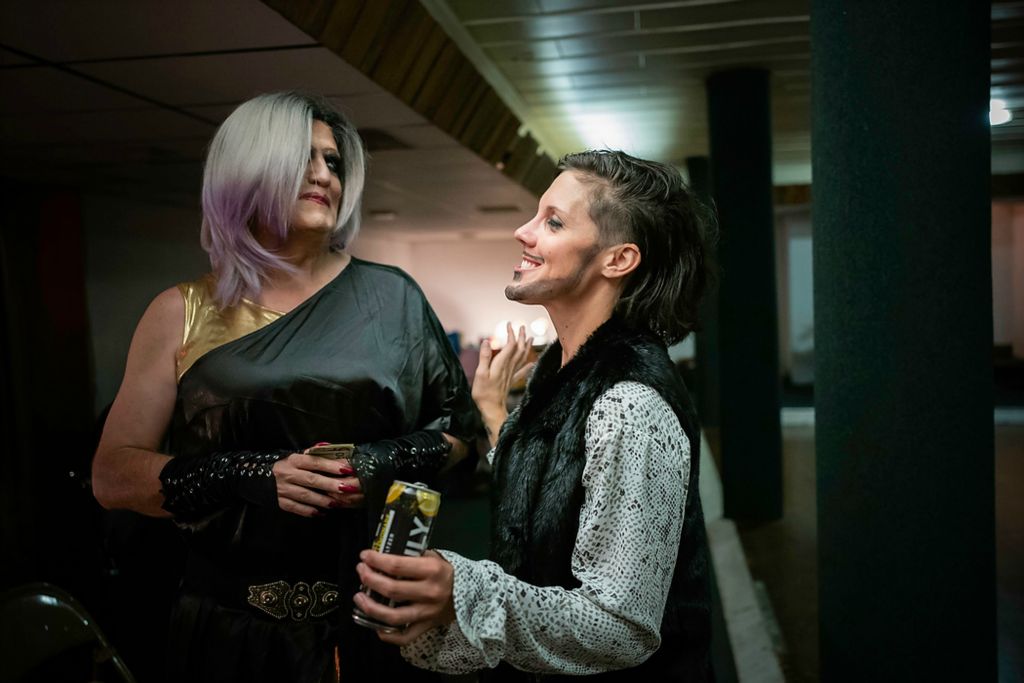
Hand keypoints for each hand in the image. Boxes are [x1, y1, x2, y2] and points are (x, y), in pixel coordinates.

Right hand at [272, 453, 362, 516]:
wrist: (257, 477)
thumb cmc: (285, 467)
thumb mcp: (296, 457)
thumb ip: (314, 454)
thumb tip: (332, 448)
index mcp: (294, 460)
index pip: (314, 462)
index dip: (331, 466)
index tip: (347, 469)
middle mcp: (287, 474)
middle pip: (312, 480)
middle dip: (331, 485)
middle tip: (347, 488)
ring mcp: (283, 489)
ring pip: (305, 495)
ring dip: (322, 500)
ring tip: (337, 503)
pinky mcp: (280, 502)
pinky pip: (296, 508)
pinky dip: (309, 511)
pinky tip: (321, 513)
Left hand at [353, 549, 454, 644]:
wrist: (475, 594)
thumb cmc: (448, 572)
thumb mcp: (434, 557)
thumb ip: (412, 558)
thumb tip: (384, 557)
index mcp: (431, 570)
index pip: (397, 566)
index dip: (376, 560)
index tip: (364, 556)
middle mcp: (429, 592)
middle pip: (391, 589)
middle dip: (370, 579)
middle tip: (361, 571)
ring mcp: (427, 612)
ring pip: (393, 616)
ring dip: (370, 607)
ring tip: (359, 598)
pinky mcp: (427, 627)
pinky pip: (405, 637)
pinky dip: (388, 635)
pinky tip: (375, 626)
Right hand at [472, 323, 533, 442]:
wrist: (491, 410)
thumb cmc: (483, 393)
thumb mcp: (480, 373)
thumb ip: (484, 357)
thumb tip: (487, 341)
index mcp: (501, 364)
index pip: (510, 344)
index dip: (511, 334)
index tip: (509, 324)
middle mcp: (508, 367)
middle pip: (519, 349)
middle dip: (521, 337)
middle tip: (522, 327)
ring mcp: (511, 374)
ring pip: (522, 358)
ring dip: (526, 347)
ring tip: (530, 338)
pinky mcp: (511, 381)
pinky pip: (522, 371)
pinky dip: (528, 365)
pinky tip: (533, 362)